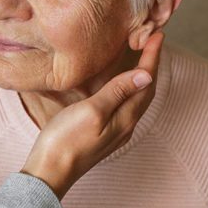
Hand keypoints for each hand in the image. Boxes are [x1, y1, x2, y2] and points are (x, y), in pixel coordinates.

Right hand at [21, 32, 164, 198]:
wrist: (49, 173)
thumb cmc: (67, 141)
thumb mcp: (93, 111)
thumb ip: (118, 92)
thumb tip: (146, 75)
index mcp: (125, 118)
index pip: (146, 82)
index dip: (152, 57)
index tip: (157, 34)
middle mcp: (125, 124)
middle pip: (146, 90)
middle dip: (152, 64)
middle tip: (153, 39)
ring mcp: (115, 130)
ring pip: (137, 97)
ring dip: (142, 75)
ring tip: (142, 55)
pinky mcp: (103, 132)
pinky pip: (125, 104)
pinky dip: (129, 86)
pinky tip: (121, 82)